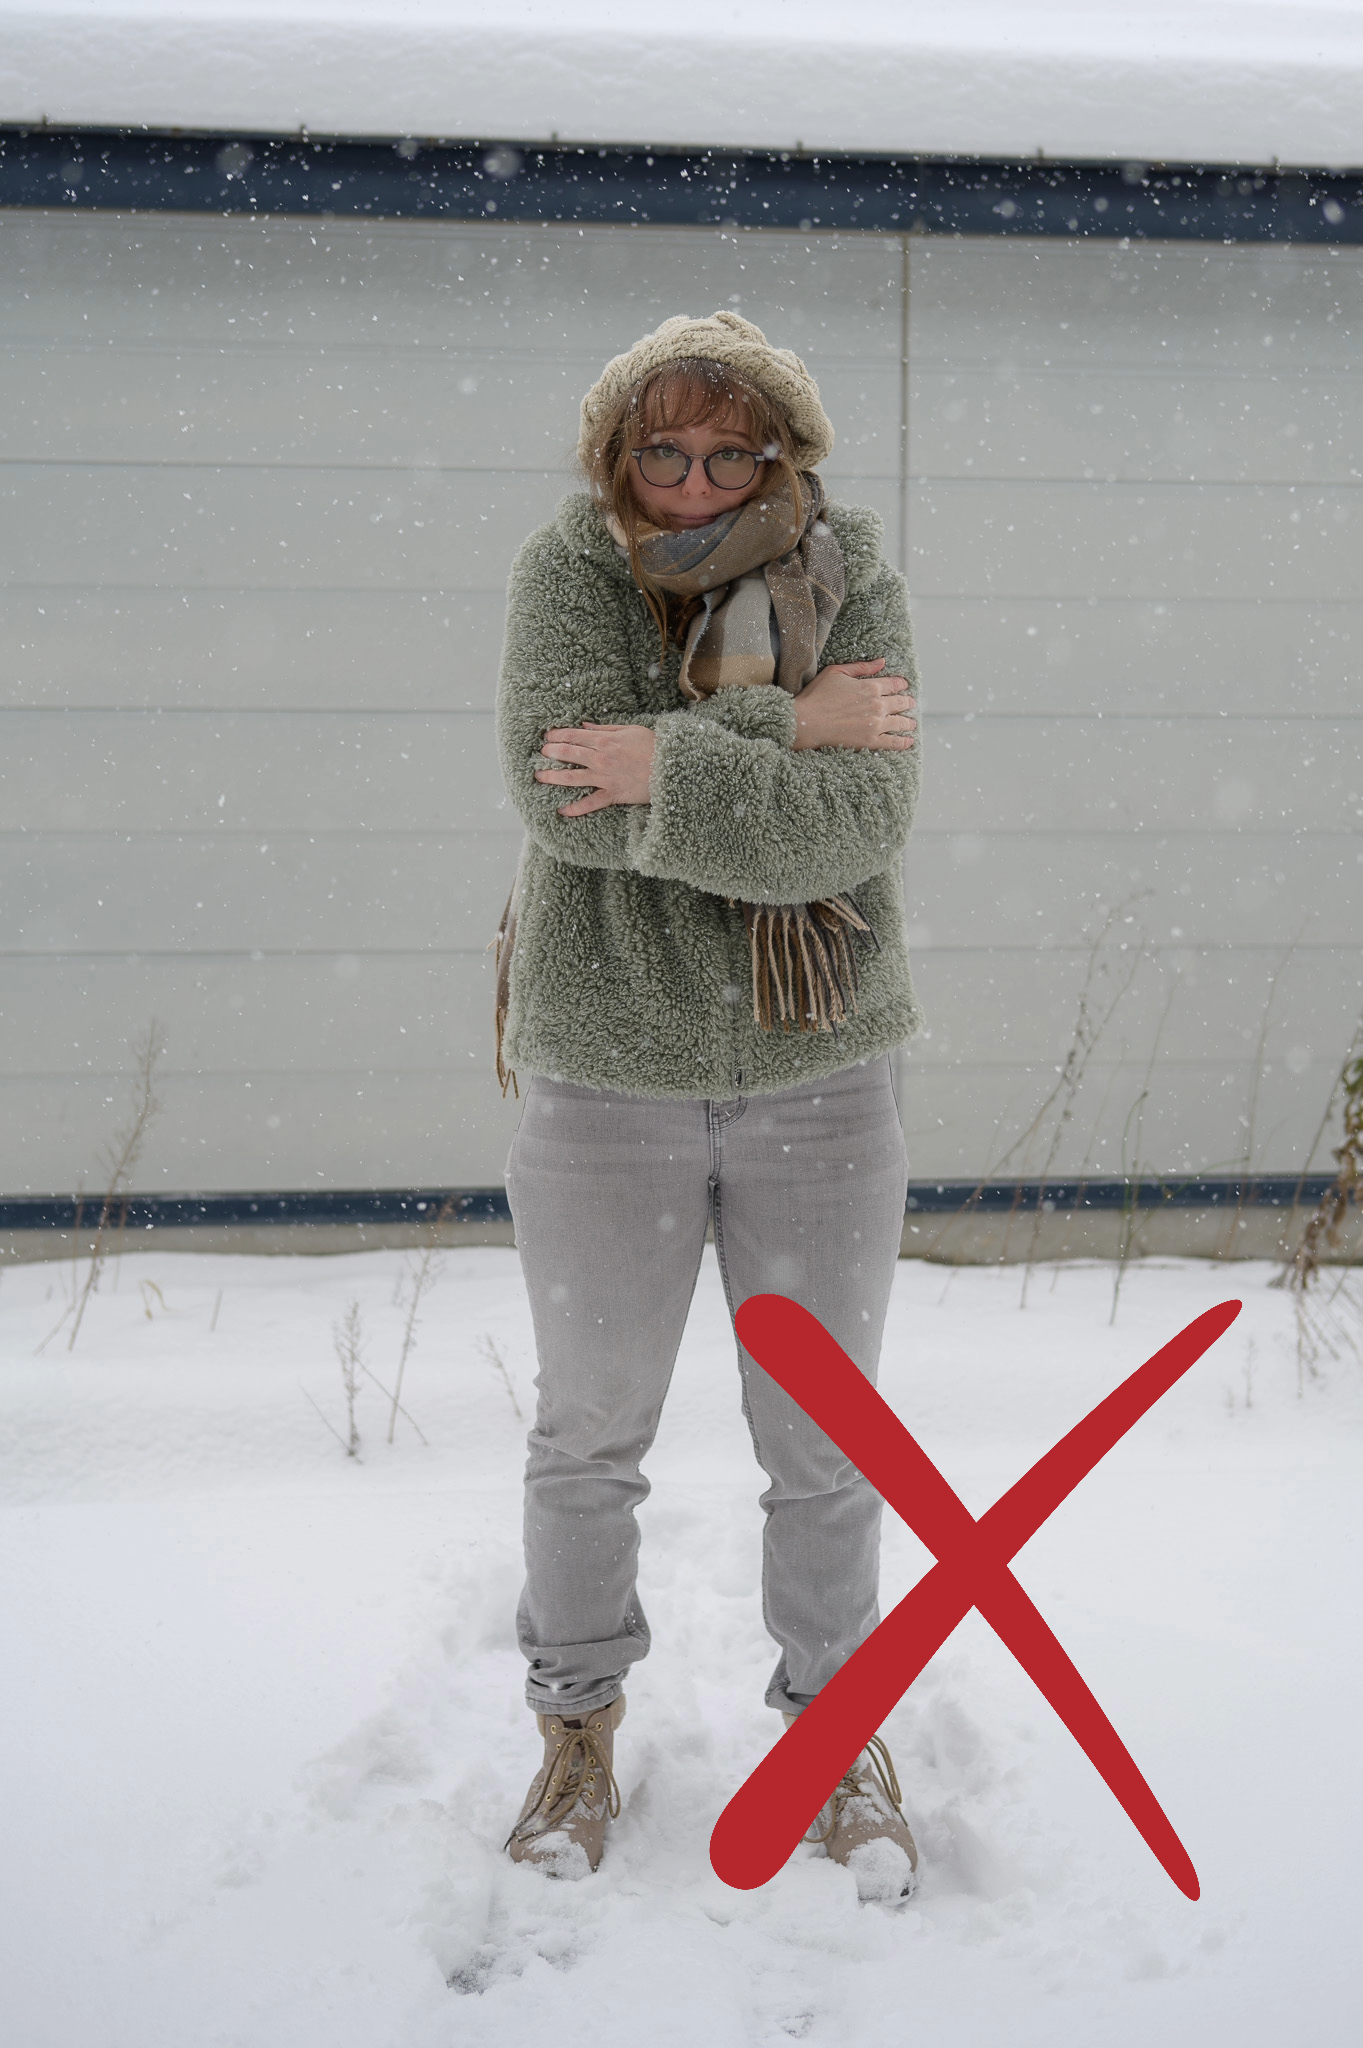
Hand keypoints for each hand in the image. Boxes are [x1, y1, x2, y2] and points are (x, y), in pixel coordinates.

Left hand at [535, 722, 655, 814]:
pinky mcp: (612, 794)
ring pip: (573, 777)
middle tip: (540, 753)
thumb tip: (584, 725)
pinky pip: (591, 803)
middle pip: (569, 753)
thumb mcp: (629, 730)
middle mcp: (601, 758)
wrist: (670, 767)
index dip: (557, 735)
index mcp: (605, 740)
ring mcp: (605, 777)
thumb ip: (605, 728)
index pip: (574, 735)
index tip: (546, 736)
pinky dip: (576, 808)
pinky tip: (562, 811)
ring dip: (553, 777)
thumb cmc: (653, 746)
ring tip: (539, 776)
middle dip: (551, 752)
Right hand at [792, 659, 916, 751]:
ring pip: (900, 723)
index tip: (904, 686)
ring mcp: (876, 724)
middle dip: (907, 702)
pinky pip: (894, 742)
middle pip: (900, 703)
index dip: (901, 684)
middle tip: (911, 704)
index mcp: (870, 686)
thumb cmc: (817, 695)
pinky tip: (909, 741)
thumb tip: (882, 661)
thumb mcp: (836, 672)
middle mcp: (877, 705)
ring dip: (908, 722)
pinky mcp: (871, 741)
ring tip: (911, 724)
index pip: (893, 684)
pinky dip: (904, 742)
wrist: (807, 721)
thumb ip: (861, 667)